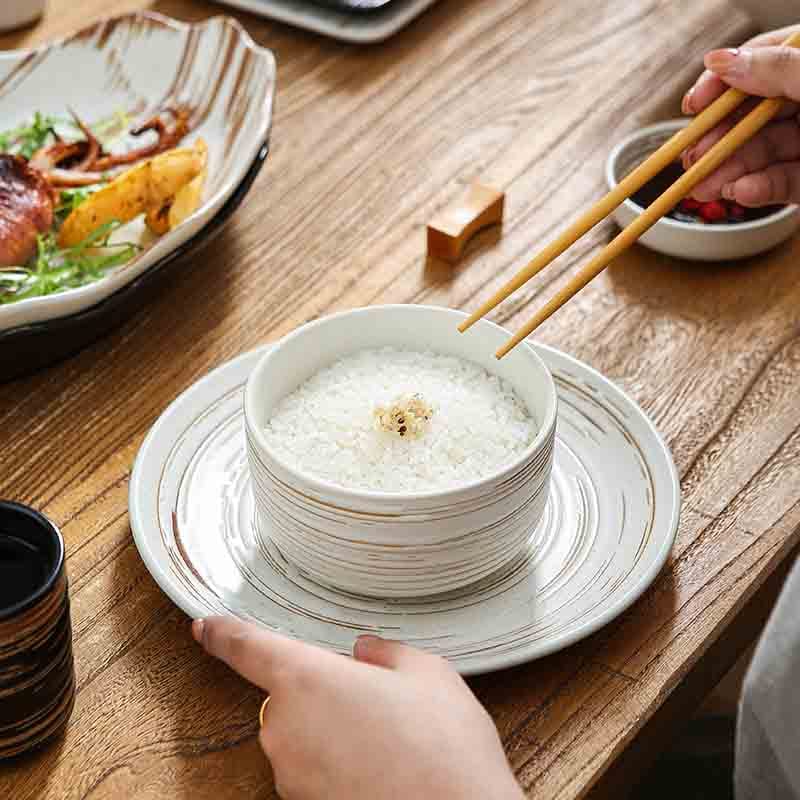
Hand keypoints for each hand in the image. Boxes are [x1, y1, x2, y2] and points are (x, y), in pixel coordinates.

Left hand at [192, 617, 524, 799]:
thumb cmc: (443, 746)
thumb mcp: (427, 673)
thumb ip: (387, 654)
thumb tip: (366, 652)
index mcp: (306, 678)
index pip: (248, 647)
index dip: (223, 633)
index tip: (204, 627)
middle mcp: (286, 727)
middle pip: (289, 696)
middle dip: (323, 693)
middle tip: (378, 702)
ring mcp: (292, 775)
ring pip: (304, 736)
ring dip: (333, 732)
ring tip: (392, 741)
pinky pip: (315, 772)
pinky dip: (340, 766)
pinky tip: (384, 767)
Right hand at [681, 26, 799, 205]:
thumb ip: (778, 69)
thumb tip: (723, 60)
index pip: (760, 62)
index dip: (722, 82)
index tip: (693, 105)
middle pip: (752, 116)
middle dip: (718, 140)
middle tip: (690, 158)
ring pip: (762, 155)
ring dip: (728, 171)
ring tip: (704, 187)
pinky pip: (782, 186)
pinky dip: (758, 190)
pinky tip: (740, 192)